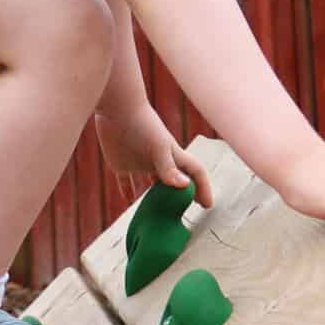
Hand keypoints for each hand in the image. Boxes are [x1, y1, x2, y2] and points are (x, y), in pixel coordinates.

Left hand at [96, 107, 215, 208]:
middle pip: (175, 181)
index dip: (203, 188)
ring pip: (152, 184)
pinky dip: (127, 193)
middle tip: (187, 213)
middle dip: (183, 196)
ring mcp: (140, 162)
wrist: (117, 108)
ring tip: (158, 215)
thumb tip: (185, 186)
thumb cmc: (142, 124)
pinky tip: (127, 204)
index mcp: (173, 155)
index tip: (207, 205)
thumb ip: (169, 167)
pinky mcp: (121, 164)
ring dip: (156, 197)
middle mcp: (159, 161)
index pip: (194, 173)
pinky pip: (126, 183)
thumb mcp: (158, 146)